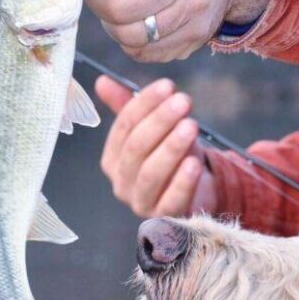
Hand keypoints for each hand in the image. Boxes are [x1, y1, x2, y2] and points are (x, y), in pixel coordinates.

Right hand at [96, 75, 216, 216]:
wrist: (196, 192)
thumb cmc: (171, 157)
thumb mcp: (152, 130)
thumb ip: (128, 107)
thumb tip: (102, 81)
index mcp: (113, 159)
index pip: (123, 127)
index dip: (144, 105)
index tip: (167, 86)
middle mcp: (121, 182)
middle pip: (136, 148)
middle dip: (160, 122)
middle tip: (183, 101)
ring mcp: (141, 203)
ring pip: (150, 174)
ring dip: (171, 148)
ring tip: (191, 126)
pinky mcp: (165, 218)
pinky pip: (171, 201)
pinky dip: (182, 182)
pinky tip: (194, 163)